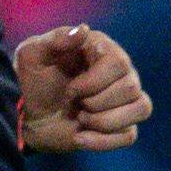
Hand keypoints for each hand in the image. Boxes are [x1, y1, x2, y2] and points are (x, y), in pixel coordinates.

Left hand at [17, 24, 150, 154]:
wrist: (29, 114)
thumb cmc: (33, 80)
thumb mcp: (32, 55)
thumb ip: (55, 39)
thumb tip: (84, 30)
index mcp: (103, 49)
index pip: (119, 63)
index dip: (94, 82)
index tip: (70, 89)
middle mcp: (122, 72)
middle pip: (131, 87)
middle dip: (95, 102)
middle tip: (73, 102)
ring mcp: (125, 99)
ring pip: (141, 109)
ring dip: (104, 121)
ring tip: (80, 119)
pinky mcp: (122, 125)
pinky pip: (130, 135)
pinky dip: (103, 141)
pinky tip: (80, 138)